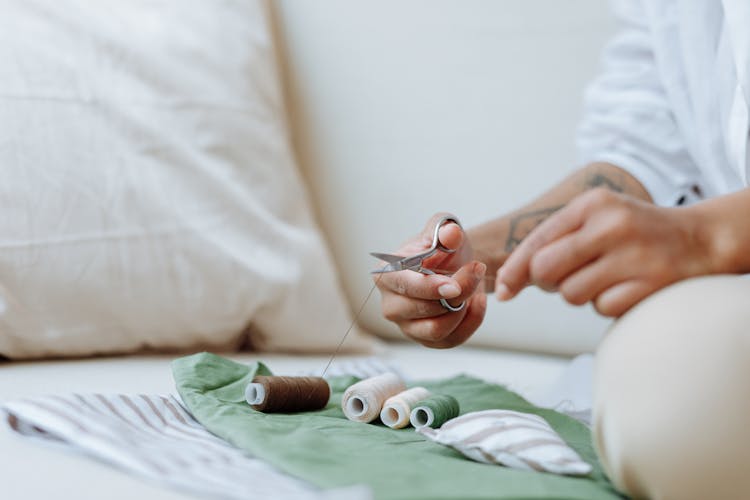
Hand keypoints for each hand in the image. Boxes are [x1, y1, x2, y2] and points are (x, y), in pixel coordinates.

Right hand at [374, 213, 486, 347]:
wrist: (454, 265)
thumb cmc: (441, 248)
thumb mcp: (444, 230)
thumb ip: (445, 230)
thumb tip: (451, 234)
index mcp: (386, 274)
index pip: (403, 286)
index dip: (428, 287)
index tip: (454, 286)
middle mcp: (391, 304)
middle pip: (422, 309)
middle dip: (456, 293)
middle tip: (477, 270)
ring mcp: (406, 326)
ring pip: (436, 330)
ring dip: (463, 309)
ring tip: (475, 286)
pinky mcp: (425, 340)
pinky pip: (451, 340)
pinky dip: (471, 322)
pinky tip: (477, 301)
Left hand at [495, 188, 712, 316]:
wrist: (701, 239)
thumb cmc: (633, 232)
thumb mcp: (596, 219)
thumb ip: (554, 242)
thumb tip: (505, 284)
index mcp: (593, 204)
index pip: (538, 241)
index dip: (514, 270)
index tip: (503, 291)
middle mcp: (612, 225)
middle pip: (546, 271)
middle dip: (547, 282)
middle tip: (566, 277)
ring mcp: (634, 255)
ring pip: (571, 294)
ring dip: (580, 293)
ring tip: (605, 276)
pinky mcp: (651, 284)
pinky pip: (601, 308)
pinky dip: (607, 304)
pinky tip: (626, 286)